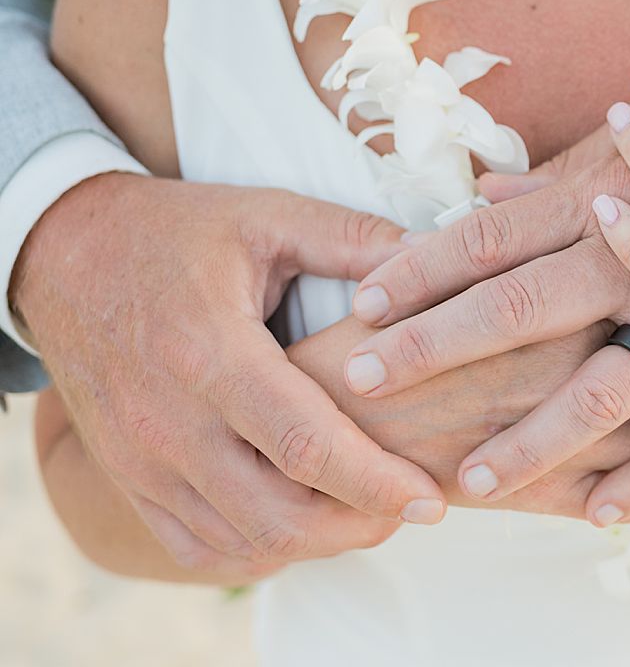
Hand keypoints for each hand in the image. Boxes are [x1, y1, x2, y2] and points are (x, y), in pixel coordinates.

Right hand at [11, 174, 444, 574]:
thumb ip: (351, 240)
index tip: (429, 500)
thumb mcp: (266, 216)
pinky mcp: (129, 478)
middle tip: (412, 506)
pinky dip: (261, 548)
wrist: (64, 254)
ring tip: (370, 509)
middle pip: (277, 516)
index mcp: (210, 352)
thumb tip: (430, 259)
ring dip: (317, 541)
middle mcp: (168, 420)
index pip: (304, 444)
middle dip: (358, 524)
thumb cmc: (175, 232)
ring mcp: (141, 459)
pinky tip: (305, 520)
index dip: (375, 482)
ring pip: (242, 541)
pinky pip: (199, 546)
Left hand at [345, 149, 629, 524]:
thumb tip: (481, 192)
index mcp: (597, 200)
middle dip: (430, 346)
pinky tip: (603, 513)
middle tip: (363, 381)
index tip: (361, 301)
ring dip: (529, 440)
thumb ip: (555, 182)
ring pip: (596, 388)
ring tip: (469, 484)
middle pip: (514, 305)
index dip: (418, 267)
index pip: (487, 237)